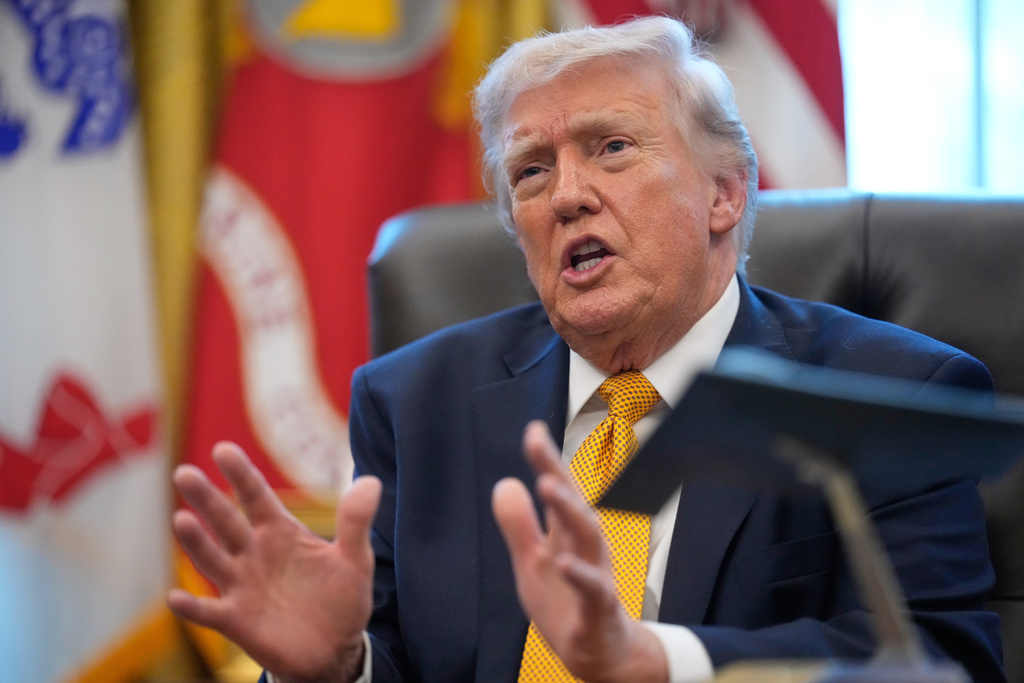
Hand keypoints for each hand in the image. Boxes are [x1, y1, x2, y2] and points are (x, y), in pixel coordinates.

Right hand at [168, 442, 378, 682]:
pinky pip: (210, 612)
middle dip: (206, 499)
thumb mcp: (355, 559)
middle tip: (184, 473)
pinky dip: (193, 607)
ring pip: (212, 559)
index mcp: (280, 532)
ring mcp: (242, 586)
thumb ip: (356, 521)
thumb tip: (372, 481)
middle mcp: (254, 554)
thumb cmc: (341, 598)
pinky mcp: (236, 621)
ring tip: (181, 519)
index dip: (241, 474)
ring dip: (196, 542)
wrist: (335, 651)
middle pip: (226, 522)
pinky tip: (177, 598)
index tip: (223, 450)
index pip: (256, 496)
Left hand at [491, 421, 668, 682]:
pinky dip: (579, 574)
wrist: (598, 653)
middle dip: (557, 472)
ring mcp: (595, 573)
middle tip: (538, 445)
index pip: (559, 489)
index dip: (546, 459)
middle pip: (574, 502)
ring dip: (569, 509)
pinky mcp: (598, 607)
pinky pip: (592, 587)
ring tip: (547, 485)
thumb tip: (506, 482)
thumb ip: (519, 524)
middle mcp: (585, 545)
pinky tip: (562, 561)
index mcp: (567, 532)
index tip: (533, 429)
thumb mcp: (532, 560)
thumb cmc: (566, 601)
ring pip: (587, 536)